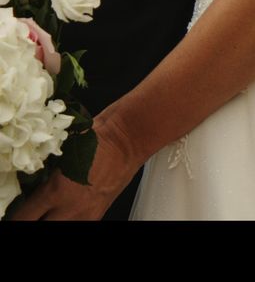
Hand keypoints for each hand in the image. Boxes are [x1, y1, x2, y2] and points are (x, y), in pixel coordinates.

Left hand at [11, 109, 140, 219]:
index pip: (24, 217)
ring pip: (60, 228)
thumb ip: (44, 174)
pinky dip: (69, 219)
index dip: (16, 216)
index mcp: (56, 190)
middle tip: (31, 213)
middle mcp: (71, 207)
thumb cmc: (98, 137)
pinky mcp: (99, 213)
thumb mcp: (61, 152)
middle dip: (33, 221)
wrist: (128, 139)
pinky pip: (78, 224)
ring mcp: (87, 213)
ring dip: (52, 220)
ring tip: (50, 212)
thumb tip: (28, 183)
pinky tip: (67, 210)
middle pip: (40, 227)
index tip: (14, 211)